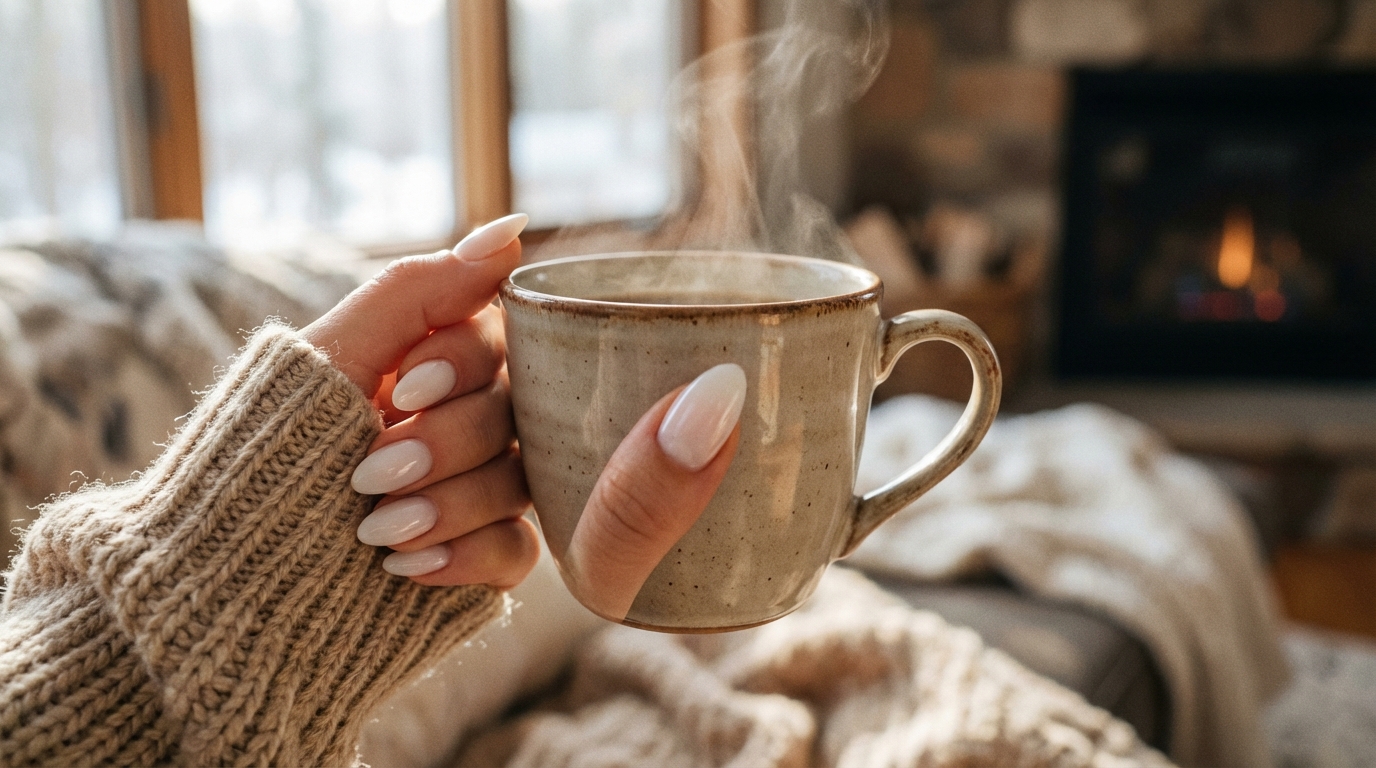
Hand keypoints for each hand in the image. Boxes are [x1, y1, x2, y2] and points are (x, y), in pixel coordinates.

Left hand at [304, 216, 742, 610]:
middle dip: (444, 444)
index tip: (404, 390)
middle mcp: (461, 424)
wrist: (221, 572)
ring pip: (518, 484)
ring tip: (375, 529)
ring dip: (448, 503)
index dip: (463, 365)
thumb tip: (513, 230)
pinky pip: (517, 551)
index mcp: (430, 366)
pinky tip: (405, 565)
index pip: (497, 344)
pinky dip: (466, 555)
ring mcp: (475, 494)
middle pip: (512, 416)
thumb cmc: (263, 451)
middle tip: (371, 472)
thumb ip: (422, 288)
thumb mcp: (332, 356)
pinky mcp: (479, 559)